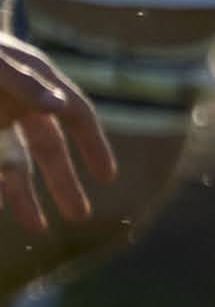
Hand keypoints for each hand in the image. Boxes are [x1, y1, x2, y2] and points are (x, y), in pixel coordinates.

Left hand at [0, 32, 115, 237]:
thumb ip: (25, 83)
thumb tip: (61, 106)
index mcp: (36, 81)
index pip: (76, 114)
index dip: (94, 144)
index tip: (107, 177)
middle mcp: (19, 103)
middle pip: (48, 147)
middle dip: (63, 182)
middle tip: (79, 217)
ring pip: (14, 164)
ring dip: (24, 194)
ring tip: (37, 226)